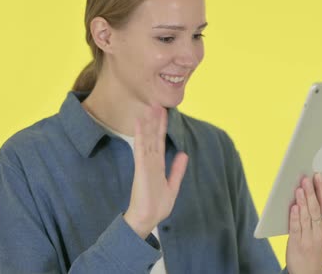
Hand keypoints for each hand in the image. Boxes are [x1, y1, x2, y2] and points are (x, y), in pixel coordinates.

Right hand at [123, 105, 188, 238]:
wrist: (147, 219)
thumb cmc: (157, 206)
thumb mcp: (172, 185)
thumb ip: (177, 170)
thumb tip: (183, 154)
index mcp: (157, 164)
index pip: (159, 141)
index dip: (161, 126)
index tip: (163, 112)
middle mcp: (150, 161)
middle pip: (153, 136)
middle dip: (155, 120)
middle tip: (156, 102)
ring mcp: (145, 163)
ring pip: (146, 138)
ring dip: (147, 122)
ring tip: (149, 107)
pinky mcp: (142, 168)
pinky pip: (140, 148)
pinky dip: (139, 135)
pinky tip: (138, 123)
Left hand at [285, 173, 321, 273]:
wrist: (308, 273)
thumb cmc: (311, 246)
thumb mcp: (318, 231)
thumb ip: (314, 214)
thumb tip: (308, 191)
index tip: (319, 175)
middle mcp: (319, 230)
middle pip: (316, 208)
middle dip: (311, 192)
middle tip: (307, 178)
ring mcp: (309, 238)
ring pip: (306, 216)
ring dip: (303, 201)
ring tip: (299, 188)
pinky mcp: (297, 244)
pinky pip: (296, 228)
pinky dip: (295, 217)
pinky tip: (293, 207)